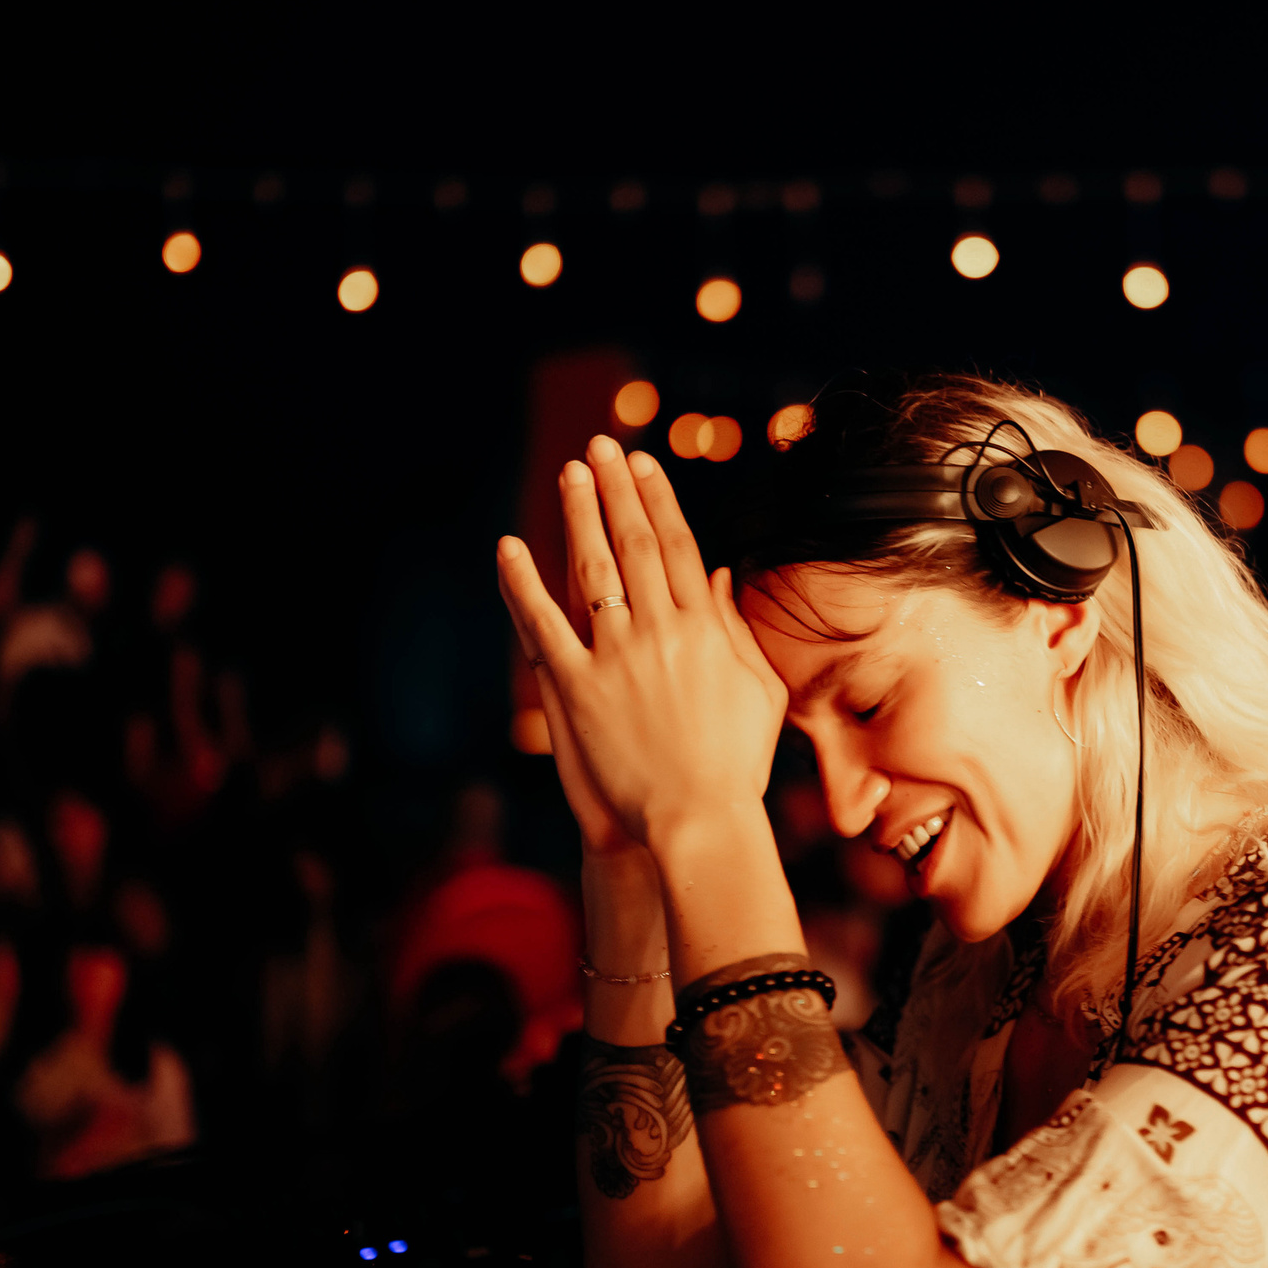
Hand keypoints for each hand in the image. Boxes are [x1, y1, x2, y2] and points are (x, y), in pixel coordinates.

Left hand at [496, 436, 787, 855]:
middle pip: (636, 544)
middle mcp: (663, 631)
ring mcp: (619, 657)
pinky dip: (523, 584)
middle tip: (599, 447)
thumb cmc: (735, 764)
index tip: (641, 465)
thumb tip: (721, 575)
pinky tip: (509, 547)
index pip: (679, 547)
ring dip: (579, 515)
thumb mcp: (758, 691)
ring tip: (568, 473)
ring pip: (594, 569)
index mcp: (706, 629)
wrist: (700, 820)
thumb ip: (736, 628)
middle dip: (616, 491)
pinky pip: (544, 625)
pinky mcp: (579, 688)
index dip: (657, 500)